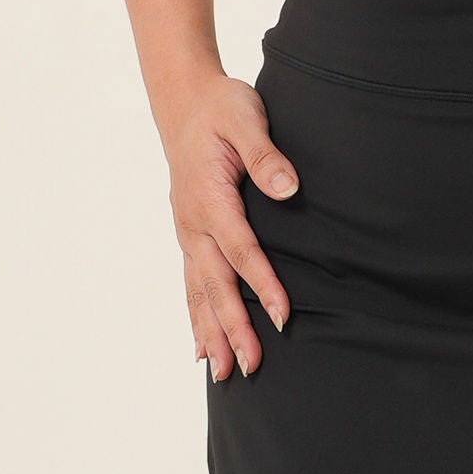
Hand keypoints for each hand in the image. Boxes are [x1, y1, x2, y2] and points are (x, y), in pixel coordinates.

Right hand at [168, 74, 298, 381]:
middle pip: (217, 284)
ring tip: (223, 373)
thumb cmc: (221, 107)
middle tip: (251, 366)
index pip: (241, 250)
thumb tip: (287, 188)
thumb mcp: (246, 118)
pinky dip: (196, 316)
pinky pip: (191, 283)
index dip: (263, 285)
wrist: (185, 100)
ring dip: (212, 332)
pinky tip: (200, 348)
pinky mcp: (189, 234)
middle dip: (233, 328)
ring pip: (200, 291)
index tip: (283, 317)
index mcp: (210, 198)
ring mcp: (187, 231)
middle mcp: (193, 222)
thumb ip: (266, 155)